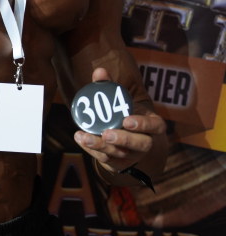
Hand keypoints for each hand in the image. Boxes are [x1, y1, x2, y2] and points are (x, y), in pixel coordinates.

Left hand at [73, 67, 165, 181]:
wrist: (125, 139)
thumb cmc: (124, 113)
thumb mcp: (121, 101)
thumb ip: (111, 86)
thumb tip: (99, 71)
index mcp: (153, 125)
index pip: (155, 126)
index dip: (143, 124)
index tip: (127, 120)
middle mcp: (146, 143)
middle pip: (140, 145)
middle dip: (123, 139)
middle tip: (107, 133)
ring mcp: (133, 156)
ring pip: (120, 154)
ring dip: (100, 146)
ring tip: (84, 136)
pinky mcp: (119, 164)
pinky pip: (106, 159)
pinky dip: (92, 150)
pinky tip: (80, 139)